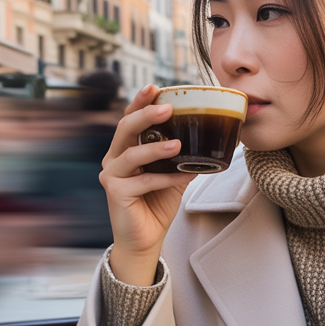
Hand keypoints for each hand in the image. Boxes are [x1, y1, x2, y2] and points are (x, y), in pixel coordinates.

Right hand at [99, 84, 196, 285]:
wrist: (146, 238)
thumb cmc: (157, 204)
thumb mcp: (174, 175)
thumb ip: (184, 157)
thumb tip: (212, 137)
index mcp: (125, 149)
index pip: (130, 119)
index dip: (139, 102)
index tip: (155, 87)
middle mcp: (114, 159)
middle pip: (125, 129)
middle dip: (145, 115)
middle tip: (167, 107)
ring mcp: (111, 176)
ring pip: (132, 155)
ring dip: (156, 149)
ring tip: (178, 145)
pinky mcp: (115, 193)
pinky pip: (142, 182)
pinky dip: (164, 179)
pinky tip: (182, 177)